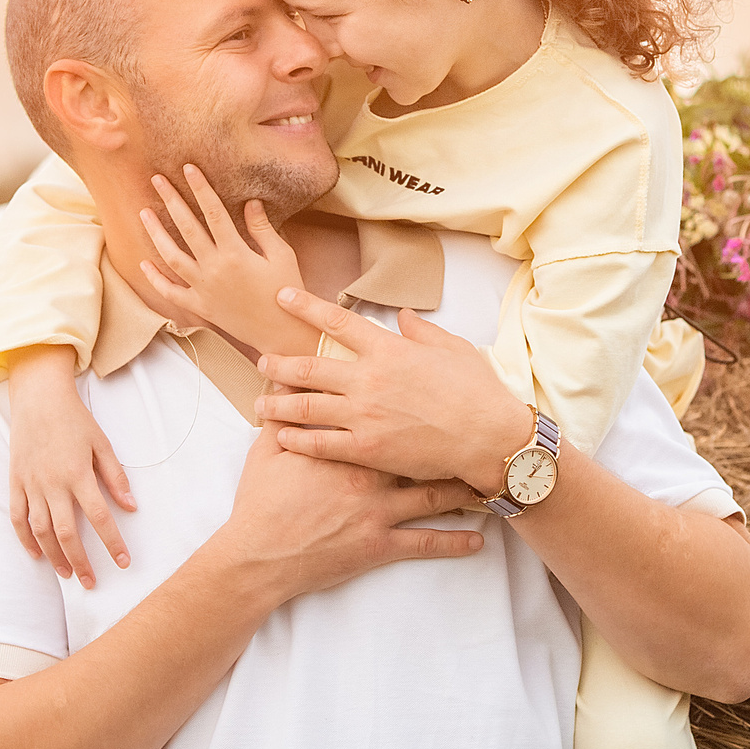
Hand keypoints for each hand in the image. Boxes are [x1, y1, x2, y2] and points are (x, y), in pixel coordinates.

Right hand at [5, 346, 135, 587]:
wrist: (38, 398)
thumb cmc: (75, 419)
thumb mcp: (102, 443)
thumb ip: (115, 477)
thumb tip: (132, 506)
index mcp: (78, 474)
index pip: (99, 517)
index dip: (112, 543)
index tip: (123, 562)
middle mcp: (52, 484)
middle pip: (67, 533)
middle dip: (81, 561)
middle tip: (91, 582)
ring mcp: (31, 484)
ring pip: (41, 531)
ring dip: (54, 556)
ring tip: (67, 574)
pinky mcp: (15, 482)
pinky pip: (17, 517)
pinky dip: (25, 539)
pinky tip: (36, 554)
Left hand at [137, 166, 318, 354]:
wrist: (282, 332)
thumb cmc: (287, 291)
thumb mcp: (282, 255)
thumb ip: (262, 228)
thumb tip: (249, 202)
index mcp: (236, 252)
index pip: (213, 211)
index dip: (200, 188)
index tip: (188, 168)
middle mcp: (214, 268)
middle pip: (187, 228)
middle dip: (171, 201)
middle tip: (157, 180)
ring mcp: (203, 289)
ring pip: (172, 257)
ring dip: (156, 234)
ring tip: (143, 213)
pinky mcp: (200, 307)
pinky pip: (171, 292)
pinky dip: (156, 279)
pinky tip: (144, 263)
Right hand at [209, 424, 486, 605]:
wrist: (259, 556)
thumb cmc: (262, 503)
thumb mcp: (267, 452)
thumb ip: (284, 418)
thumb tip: (284, 386)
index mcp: (347, 447)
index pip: (389, 418)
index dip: (416, 406)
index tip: (440, 398)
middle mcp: (370, 476)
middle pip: (422, 453)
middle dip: (452, 443)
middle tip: (480, 432)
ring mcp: (378, 512)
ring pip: (433, 497)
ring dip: (463, 490)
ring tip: (487, 480)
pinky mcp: (380, 546)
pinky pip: (424, 544)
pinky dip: (454, 543)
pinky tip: (477, 541)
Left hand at [254, 288, 536, 495]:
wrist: (489, 437)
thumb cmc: (477, 392)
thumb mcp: (452, 348)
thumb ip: (421, 331)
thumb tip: (403, 315)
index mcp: (388, 349)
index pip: (337, 321)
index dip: (305, 307)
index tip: (281, 299)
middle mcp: (368, 378)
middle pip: (308, 366)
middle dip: (278, 363)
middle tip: (261, 361)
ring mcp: (364, 415)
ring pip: (304, 406)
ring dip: (276, 402)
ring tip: (260, 403)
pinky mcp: (365, 449)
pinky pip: (319, 443)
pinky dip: (295, 438)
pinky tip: (280, 436)